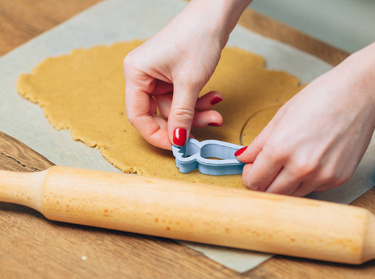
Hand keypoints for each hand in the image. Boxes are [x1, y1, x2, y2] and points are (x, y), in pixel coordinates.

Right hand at [124, 0, 250, 148]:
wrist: (214, 14)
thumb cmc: (197, 38)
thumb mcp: (190, 83)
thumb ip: (182, 115)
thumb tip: (177, 142)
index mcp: (136, 74)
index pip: (138, 116)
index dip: (156, 135)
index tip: (177, 147)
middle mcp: (143, 75)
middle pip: (159, 113)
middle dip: (185, 122)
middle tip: (208, 125)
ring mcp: (158, 75)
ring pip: (175, 107)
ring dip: (197, 112)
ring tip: (217, 111)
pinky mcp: (172, 74)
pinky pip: (183, 98)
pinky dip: (198, 102)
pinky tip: (214, 97)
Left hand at [236, 67, 374, 195]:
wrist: (358, 95)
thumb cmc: (320, 99)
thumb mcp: (281, 117)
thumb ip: (259, 143)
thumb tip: (243, 158)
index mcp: (281, 149)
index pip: (254, 181)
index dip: (250, 176)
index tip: (252, 168)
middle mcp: (301, 167)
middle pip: (271, 194)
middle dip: (265, 183)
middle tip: (267, 169)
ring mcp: (321, 176)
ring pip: (292, 195)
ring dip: (285, 184)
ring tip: (291, 162)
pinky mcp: (338, 179)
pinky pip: (314, 189)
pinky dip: (307, 180)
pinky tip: (311, 160)